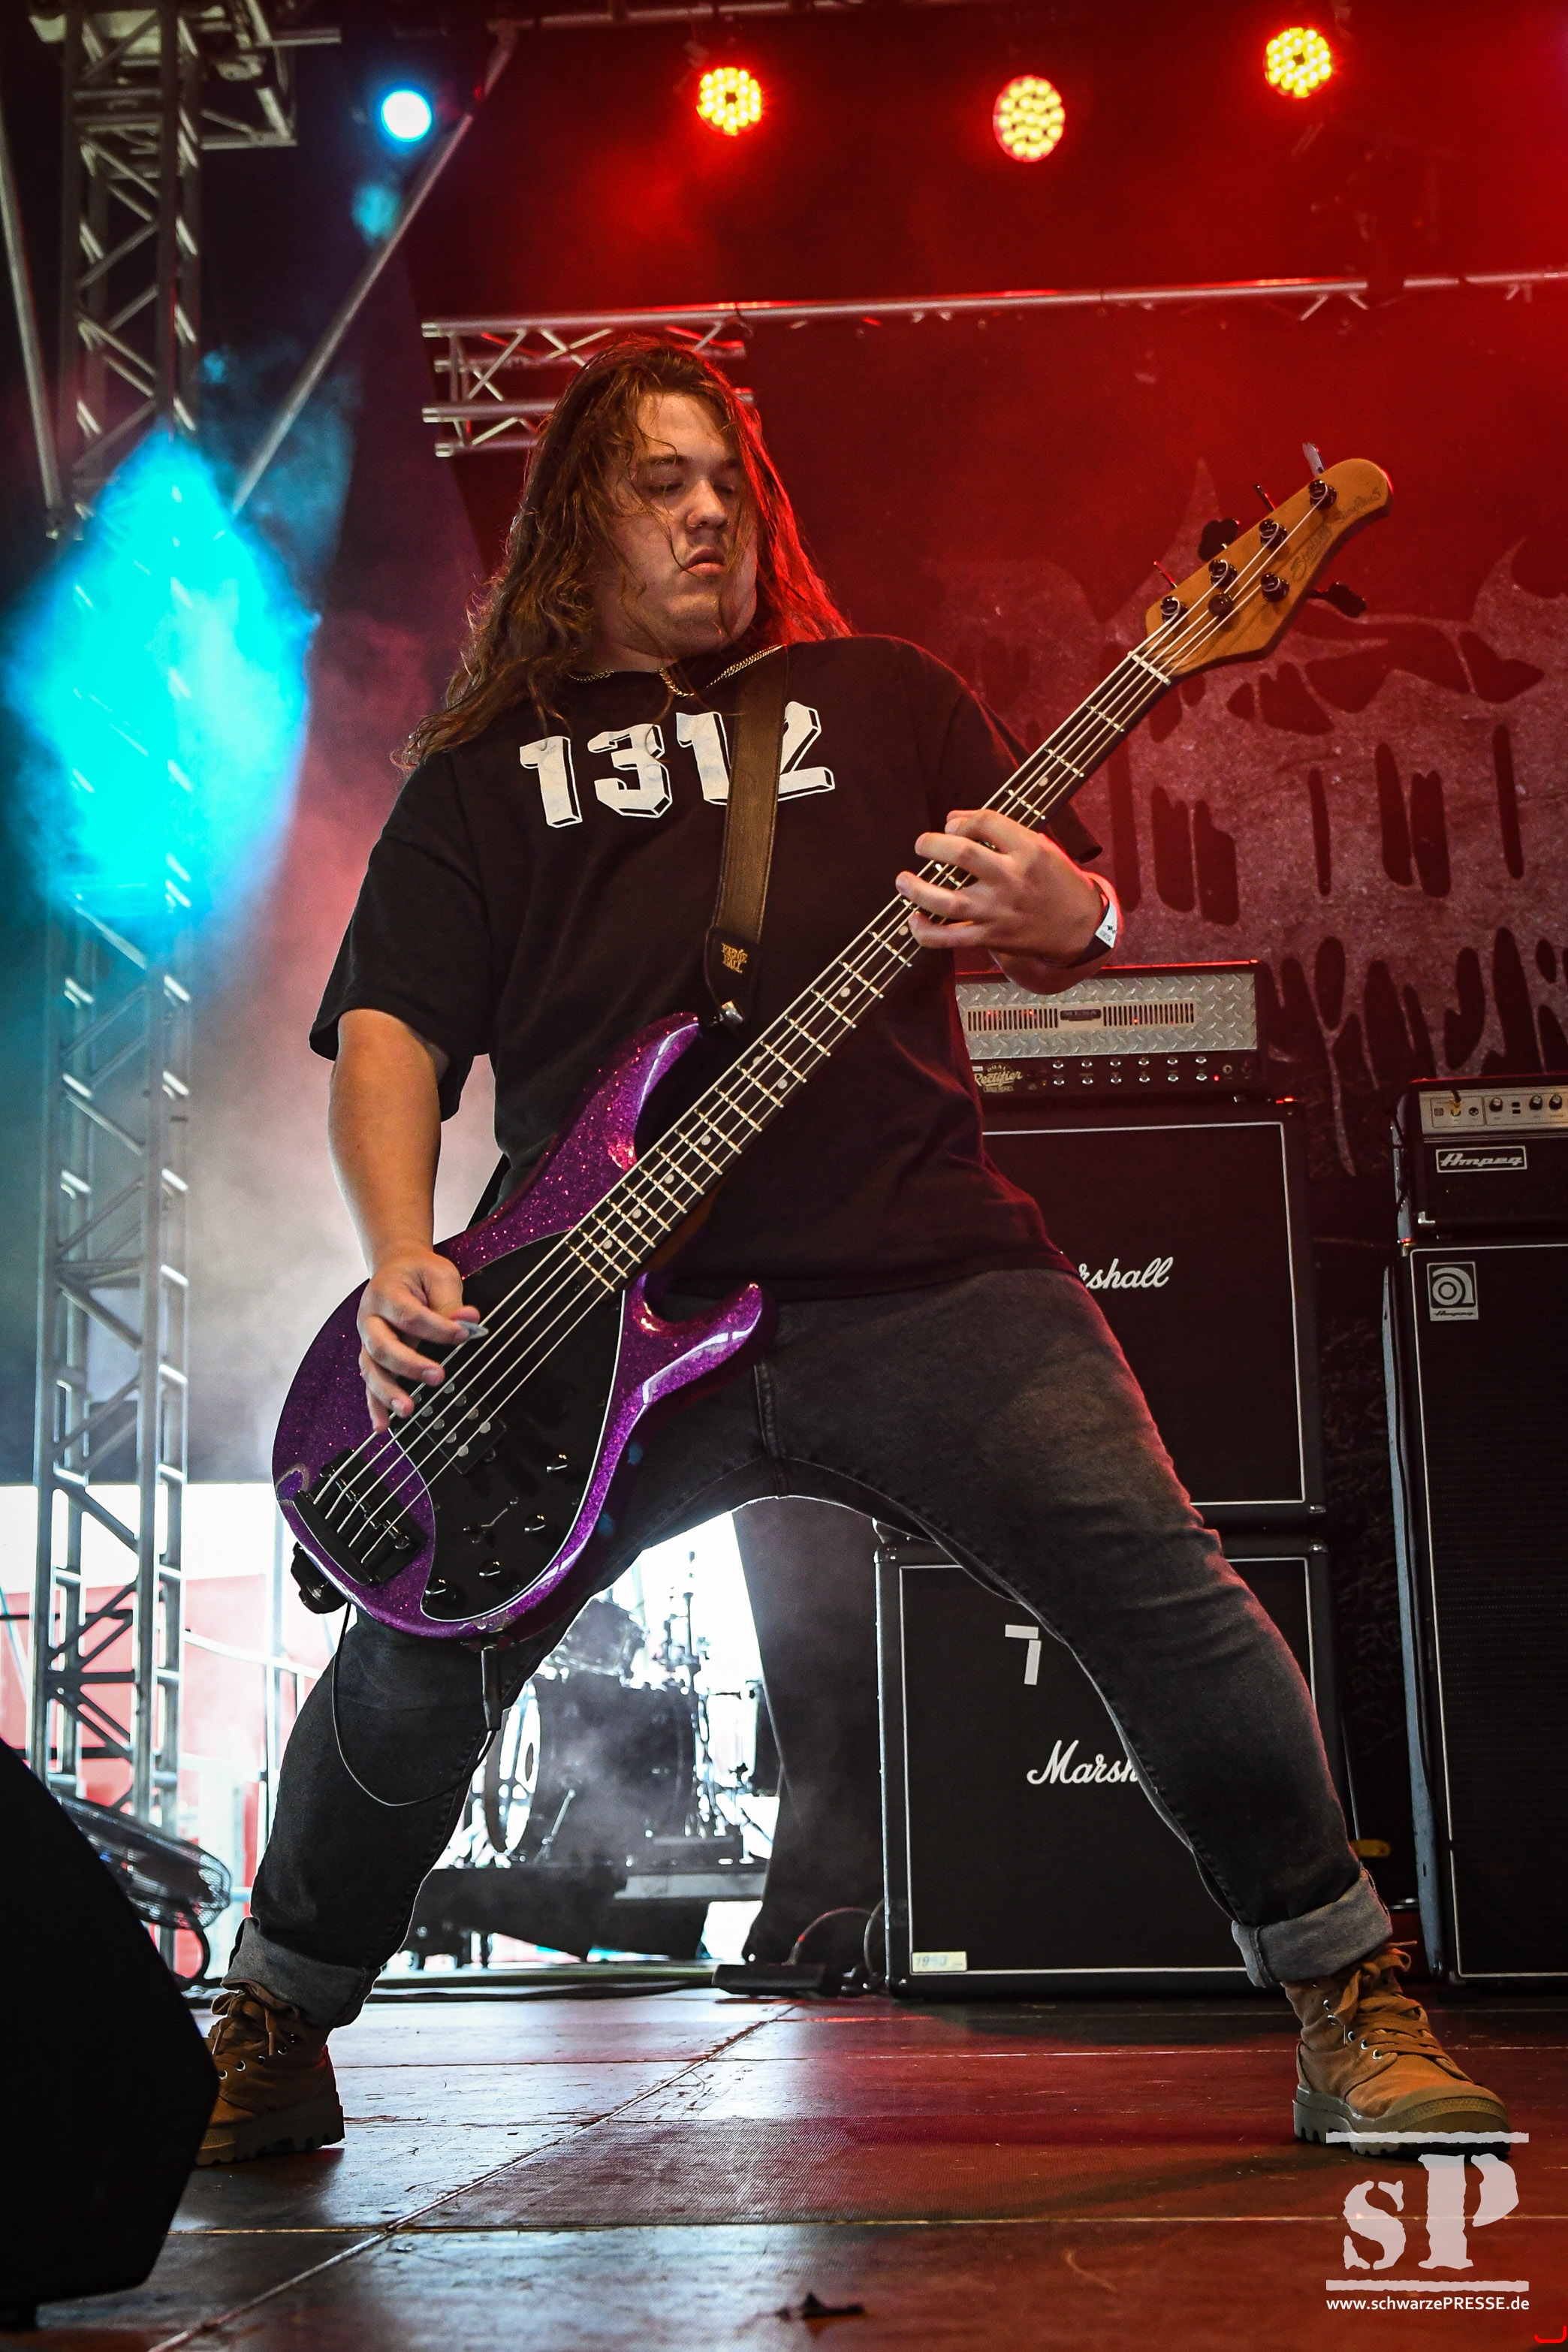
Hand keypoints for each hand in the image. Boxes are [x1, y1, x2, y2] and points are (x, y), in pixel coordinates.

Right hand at [357, 1245, 482, 1431]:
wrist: (396, 1268)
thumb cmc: (420, 1273)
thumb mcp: (439, 1275)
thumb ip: (450, 1301)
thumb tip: (469, 1319)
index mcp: (386, 1293)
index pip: (410, 1315)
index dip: (437, 1328)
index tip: (463, 1335)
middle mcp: (370, 1318)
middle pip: (383, 1346)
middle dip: (410, 1364)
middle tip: (438, 1376)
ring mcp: (368, 1340)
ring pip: (372, 1368)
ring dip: (388, 1391)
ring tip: (407, 1410)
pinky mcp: (371, 1356)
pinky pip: (370, 1382)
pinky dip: (375, 1405)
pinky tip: (383, 1426)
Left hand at [896, 810, 1105, 973]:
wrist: (1079, 926)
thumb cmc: (1055, 880)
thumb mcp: (1039, 846)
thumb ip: (999, 830)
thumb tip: (951, 819)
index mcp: (1027, 850)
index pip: (985, 822)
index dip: (961, 821)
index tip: (951, 827)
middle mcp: (1011, 879)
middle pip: (961, 854)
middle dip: (932, 845)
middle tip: (921, 845)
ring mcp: (999, 911)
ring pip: (947, 901)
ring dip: (916, 889)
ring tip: (902, 880)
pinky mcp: (991, 937)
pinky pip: (948, 939)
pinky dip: (925, 932)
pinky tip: (913, 919)